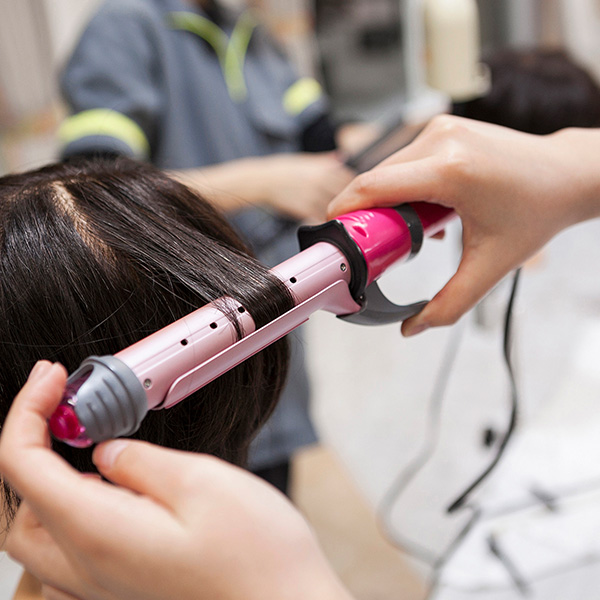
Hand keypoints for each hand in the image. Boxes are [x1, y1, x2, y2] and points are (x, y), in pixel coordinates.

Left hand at [0, 361, 351, 599]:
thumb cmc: (257, 556)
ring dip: (47, 479)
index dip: (27, 411)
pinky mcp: (125, 587)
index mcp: (99, 531)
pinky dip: (70, 509)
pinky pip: (69, 552)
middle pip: (20, 505)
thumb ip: (140, 461)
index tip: (51, 379)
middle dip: (30, 446)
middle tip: (66, 408)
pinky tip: (110, 489)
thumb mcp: (201, 482)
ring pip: (40, 531)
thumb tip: (107, 453)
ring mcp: (105, 584)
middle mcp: (90, 567)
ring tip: (88, 442)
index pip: (22, 466)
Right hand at [257, 152, 354, 221]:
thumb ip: (326, 160)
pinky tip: (326, 225)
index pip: (348, 177)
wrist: (262, 181)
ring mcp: (313, 195)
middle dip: (349, 201)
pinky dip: (325, 222)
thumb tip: (342, 156)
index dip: (353, 186)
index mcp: (323, 167)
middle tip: (351, 209)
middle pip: (345, 194)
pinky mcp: (304, 209)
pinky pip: (321, 218)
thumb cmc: (282, 170)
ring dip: (339, 214)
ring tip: (341, 219)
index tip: (355, 193)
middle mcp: (320, 180)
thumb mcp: (305, 159)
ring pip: (336, 207)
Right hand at [328, 115, 599, 335]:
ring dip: (387, 200)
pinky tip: (427, 209)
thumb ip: (449, 304)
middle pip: (376, 180)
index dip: (344, 211)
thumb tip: (412, 328)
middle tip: (379, 246)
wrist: (567, 174)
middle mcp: (442, 140)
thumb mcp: (491, 266)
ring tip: (414, 230)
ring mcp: (442, 128)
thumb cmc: (536, 213)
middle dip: (368, 214)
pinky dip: (404, 186)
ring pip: (388, 169)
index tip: (334, 235)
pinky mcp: (444, 126)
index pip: (373, 186)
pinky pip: (404, 160)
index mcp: (451, 170)